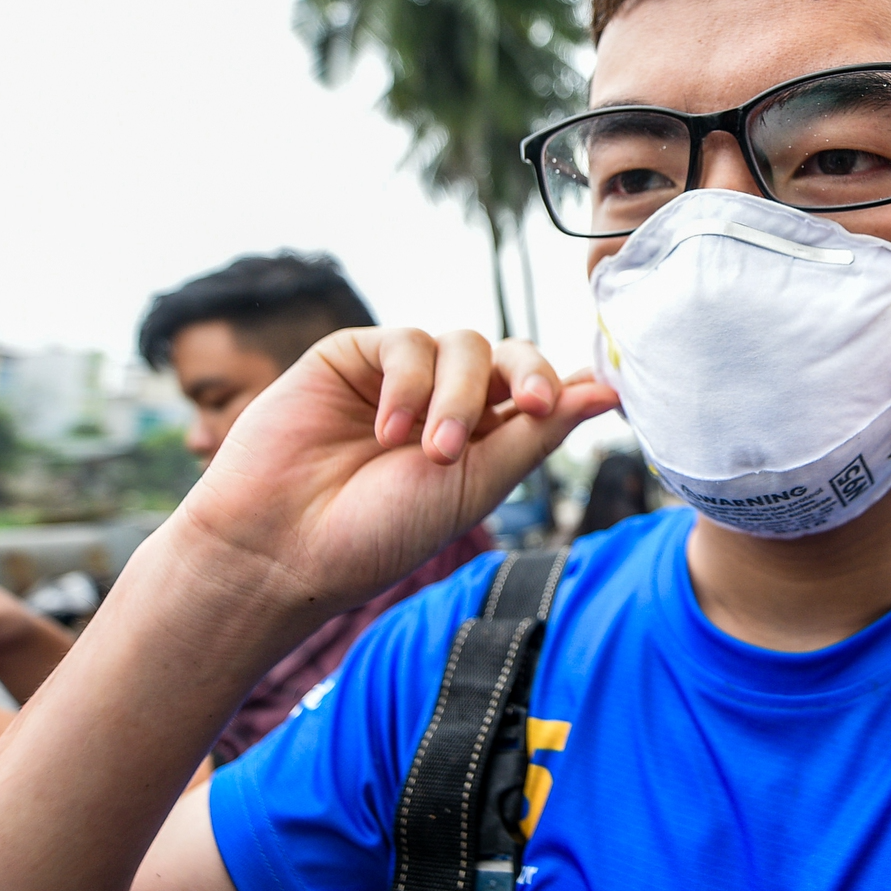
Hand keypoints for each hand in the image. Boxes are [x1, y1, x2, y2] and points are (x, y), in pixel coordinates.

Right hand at [169, 328, 616, 627]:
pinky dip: (408, 383)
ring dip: (455, 395)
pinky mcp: (353, 356)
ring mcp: (400, 378)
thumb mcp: (474, 487)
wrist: (281, 548)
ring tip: (428, 451)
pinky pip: (405, 342)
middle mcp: (445, 402)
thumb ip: (536, 435)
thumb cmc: (378, 534)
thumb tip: (608, 393)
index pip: (538, 390)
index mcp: (483, 440)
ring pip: (462, 345)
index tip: (603, 392)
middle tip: (533, 409)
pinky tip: (387, 430)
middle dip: (527, 377)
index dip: (566, 384)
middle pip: (509, 357)